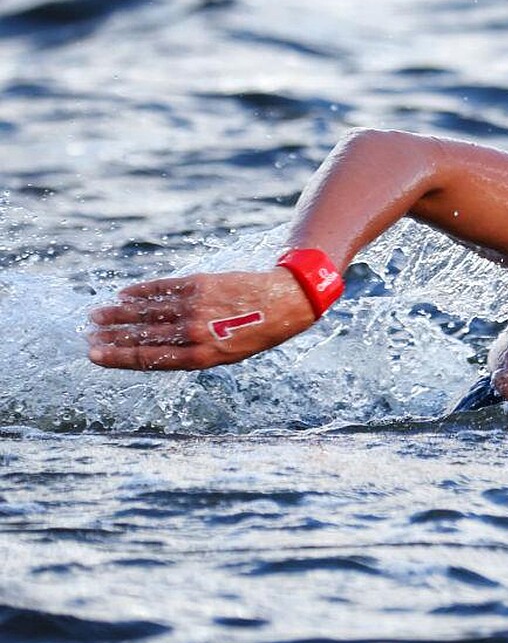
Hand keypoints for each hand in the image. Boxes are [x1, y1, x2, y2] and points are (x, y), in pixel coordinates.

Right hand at [88, 268, 316, 370]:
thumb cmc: (257, 333)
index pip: (150, 359)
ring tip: (96, 315)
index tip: (95, 356)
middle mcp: (195, 332)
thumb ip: (192, 353)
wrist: (286, 302)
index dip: (119, 358)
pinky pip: (164, 288)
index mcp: (201, 357)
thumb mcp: (226, 354)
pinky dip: (142, 291)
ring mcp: (196, 307)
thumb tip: (156, 350)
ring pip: (148, 311)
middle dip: (112, 336)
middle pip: (143, 336)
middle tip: (87, 336)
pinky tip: (125, 294)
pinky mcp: (200, 284)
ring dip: (119, 313)